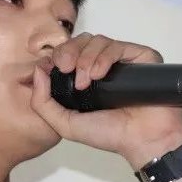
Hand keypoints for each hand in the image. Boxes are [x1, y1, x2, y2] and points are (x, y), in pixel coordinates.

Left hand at [31, 33, 181, 169]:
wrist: (143, 140)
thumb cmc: (111, 135)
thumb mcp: (65, 124)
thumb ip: (43, 102)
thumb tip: (38, 71)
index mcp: (86, 78)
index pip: (68, 53)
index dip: (58, 55)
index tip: (53, 68)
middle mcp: (104, 66)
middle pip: (81, 41)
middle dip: (69, 51)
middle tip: (66, 68)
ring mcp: (123, 61)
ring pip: (98, 41)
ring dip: (86, 57)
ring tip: (86, 80)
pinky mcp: (141, 56)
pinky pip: (118, 46)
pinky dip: (104, 57)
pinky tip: (99, 74)